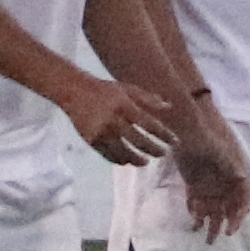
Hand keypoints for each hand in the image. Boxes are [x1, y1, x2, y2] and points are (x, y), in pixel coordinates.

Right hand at [57, 72, 174, 168]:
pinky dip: (120, 160)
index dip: (164, 135)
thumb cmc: (105, 89)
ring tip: (146, 161)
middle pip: (138, 141)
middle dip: (154, 149)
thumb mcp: (127, 89)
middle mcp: (113, 120)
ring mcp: (101, 131)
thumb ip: (148, 98)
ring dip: (137, 159)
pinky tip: (128, 161)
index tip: (175, 142)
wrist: (73, 91)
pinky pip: (109, 155)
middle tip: (164, 154)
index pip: (149, 124)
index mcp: (124, 105)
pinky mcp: (91, 140)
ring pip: (124, 152)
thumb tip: (169, 107)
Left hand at [173, 113, 249, 236]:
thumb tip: (241, 177)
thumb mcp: (224, 151)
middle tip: (214, 240)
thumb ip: (231, 166)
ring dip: (210, 224)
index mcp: (238, 175)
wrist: (188, 126)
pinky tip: (193, 219)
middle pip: (229, 208)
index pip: (244, 200)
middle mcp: (226, 182)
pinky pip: (197, 202)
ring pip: (213, 208)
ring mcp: (210, 184)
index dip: (239, 216)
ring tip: (205, 239)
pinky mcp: (194, 183)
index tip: (231, 229)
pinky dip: (195, 212)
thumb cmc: (209, 135)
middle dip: (224, 225)